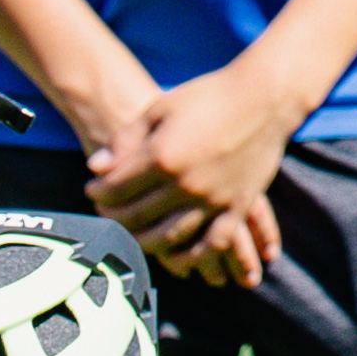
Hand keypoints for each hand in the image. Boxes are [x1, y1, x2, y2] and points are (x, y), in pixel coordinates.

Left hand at [93, 60, 308, 276]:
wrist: (264, 95)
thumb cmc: (209, 96)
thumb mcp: (161, 107)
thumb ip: (127, 139)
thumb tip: (96, 167)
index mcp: (163, 156)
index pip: (117, 188)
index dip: (99, 191)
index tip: (92, 189)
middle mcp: (185, 183)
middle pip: (137, 216)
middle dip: (114, 217)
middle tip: (106, 213)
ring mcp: (213, 199)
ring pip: (169, 237)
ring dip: (144, 241)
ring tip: (133, 235)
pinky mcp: (237, 206)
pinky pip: (213, 243)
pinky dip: (194, 257)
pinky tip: (179, 259)